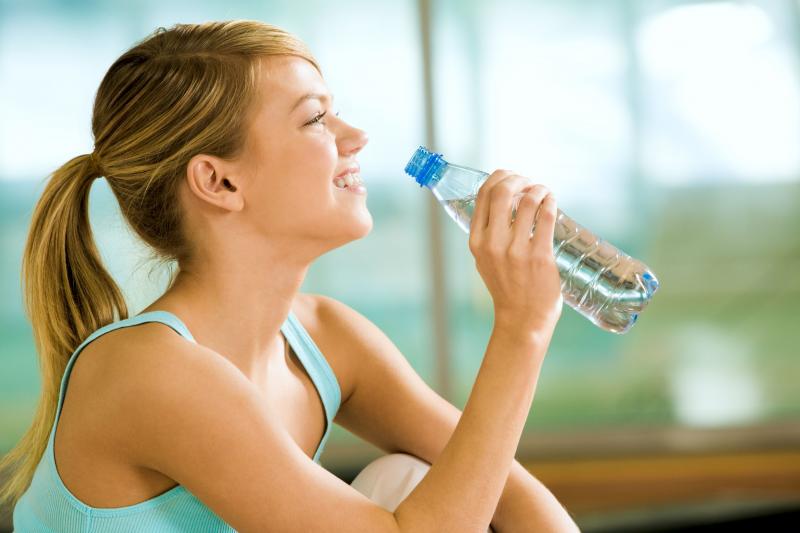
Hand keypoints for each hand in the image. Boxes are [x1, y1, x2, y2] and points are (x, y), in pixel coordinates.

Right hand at [468, 170, 562, 337]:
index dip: (499, 178)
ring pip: (527, 200)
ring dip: (539, 188)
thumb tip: (502, 201)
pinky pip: (546, 216)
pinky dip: (550, 202)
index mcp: (477, 242)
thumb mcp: (485, 260)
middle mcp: (493, 243)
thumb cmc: (507, 288)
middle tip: (530, 182)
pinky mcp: (539, 256)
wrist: (522, 319)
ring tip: (544, 191)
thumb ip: (489, 234)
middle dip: (519, 178)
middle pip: (502, 191)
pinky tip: (552, 201)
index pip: (483, 195)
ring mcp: (516, 250)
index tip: (512, 177)